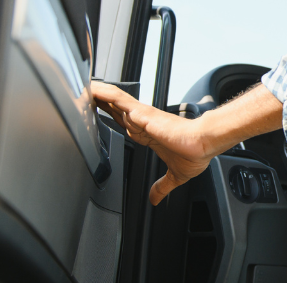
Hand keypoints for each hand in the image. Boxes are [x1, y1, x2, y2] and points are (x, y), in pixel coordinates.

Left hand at [91, 81, 211, 204]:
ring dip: (100, 94)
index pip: (123, 122)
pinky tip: (95, 90)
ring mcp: (142, 116)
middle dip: (101, 102)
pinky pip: (120, 100)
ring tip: (83, 86)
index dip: (110, 115)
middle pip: (116, 108)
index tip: (99, 111)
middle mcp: (143, 122)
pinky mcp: (143, 113)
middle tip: (84, 94)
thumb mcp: (175, 176)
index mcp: (148, 134)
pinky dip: (106, 95)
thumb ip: (162, 187)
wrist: (203, 144)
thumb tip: (156, 199)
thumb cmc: (195, 153)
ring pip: (116, 101)